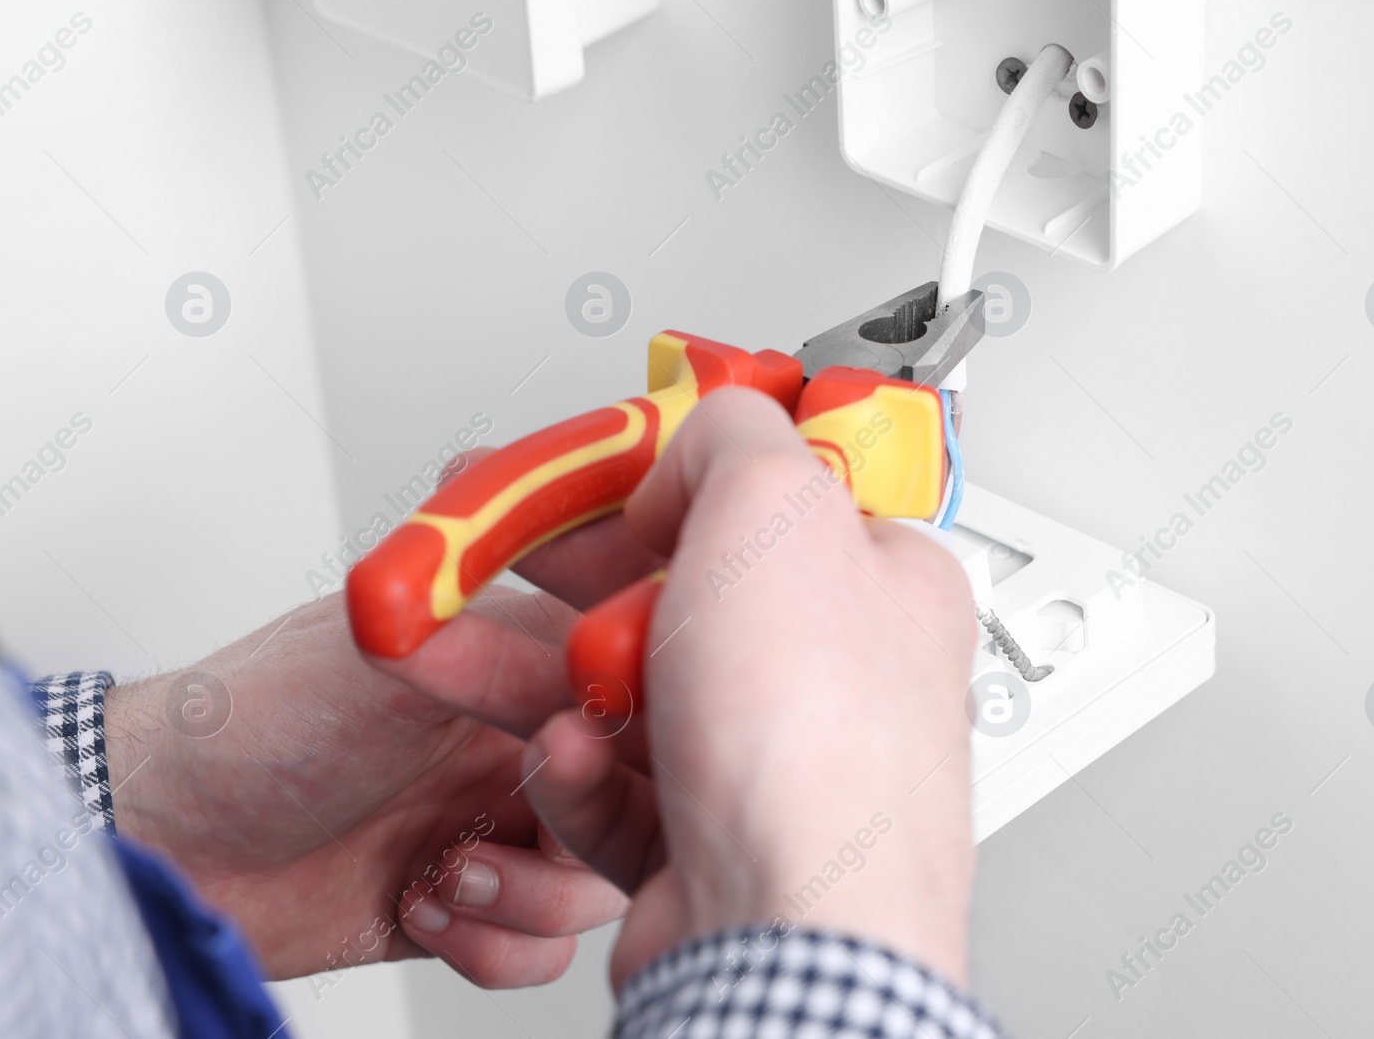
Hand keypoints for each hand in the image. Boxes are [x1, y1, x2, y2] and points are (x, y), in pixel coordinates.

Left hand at [104, 499, 661, 986]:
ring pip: (596, 883)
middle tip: (523, 807)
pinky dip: (494, 946)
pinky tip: (423, 908)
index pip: (635, 689)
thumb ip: (519, 651)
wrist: (161, 836)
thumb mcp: (396, 659)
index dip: (636, 730)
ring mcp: (496, 825)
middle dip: (587, 823)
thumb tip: (629, 648)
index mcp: (516, 657)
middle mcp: (517, 740)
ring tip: (453, 874)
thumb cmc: (254, 720)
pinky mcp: (467, 905)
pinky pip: (542, 949)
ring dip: (533, 897)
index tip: (586, 746)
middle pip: (635, 799)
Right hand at [519, 389, 979, 986]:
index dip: (686, 475)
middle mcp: (840, 677)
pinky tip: (575, 767)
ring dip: (559, 682)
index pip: (780, 496)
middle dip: (584, 584)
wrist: (785, 942)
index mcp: (881, 584)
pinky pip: (622, 787)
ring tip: (492, 665)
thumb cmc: (814, 753)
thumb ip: (734, 436)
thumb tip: (704, 431)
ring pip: (639, 695)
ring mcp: (777, 766)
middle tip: (520, 566)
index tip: (611, 473)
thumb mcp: (771, 511)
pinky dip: (581, 776)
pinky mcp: (714, 841)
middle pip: (691, 596)